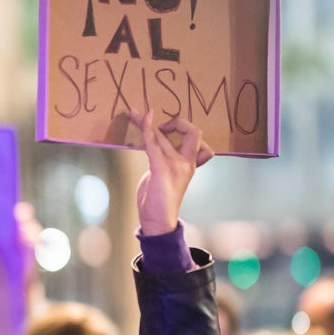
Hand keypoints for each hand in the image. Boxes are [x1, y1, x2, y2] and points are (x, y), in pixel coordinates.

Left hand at [129, 109, 212, 235]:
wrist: (159, 222)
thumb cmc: (159, 200)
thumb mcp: (165, 176)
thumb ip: (165, 160)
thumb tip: (156, 144)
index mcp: (190, 165)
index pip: (200, 141)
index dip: (186, 130)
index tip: (167, 130)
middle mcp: (186, 163)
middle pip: (192, 133)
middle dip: (177, 122)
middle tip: (159, 122)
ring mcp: (175, 166)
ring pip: (164, 136)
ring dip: (146, 122)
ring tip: (133, 113)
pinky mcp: (161, 170)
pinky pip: (153, 145)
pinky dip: (146, 131)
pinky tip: (142, 122)